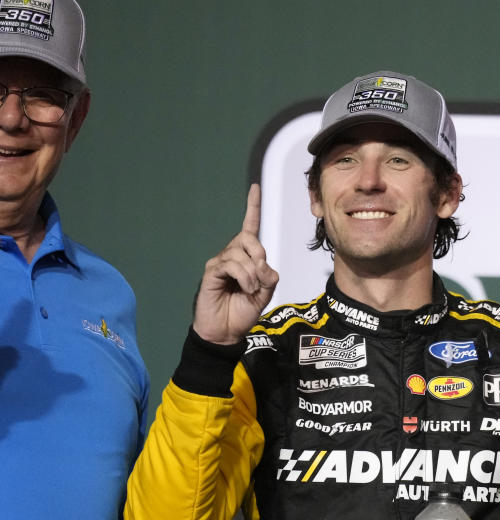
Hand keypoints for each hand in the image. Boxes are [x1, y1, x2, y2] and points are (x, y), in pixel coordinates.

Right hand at [192, 184, 279, 344]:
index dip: (252, 207)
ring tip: (251, 290)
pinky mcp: (211, 272)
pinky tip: (245, 289)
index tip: (255, 187)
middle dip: (260, 257)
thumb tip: (263, 265)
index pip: (250, 227)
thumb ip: (269, 275)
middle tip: (260, 280)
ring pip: (241, 254)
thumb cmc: (243, 311)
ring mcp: (219, 262)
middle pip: (249, 239)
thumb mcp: (265, 292)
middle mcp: (231, 255)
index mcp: (246, 257)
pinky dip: (244, 277)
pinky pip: (232, 264)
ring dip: (253, 274)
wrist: (227, 332)